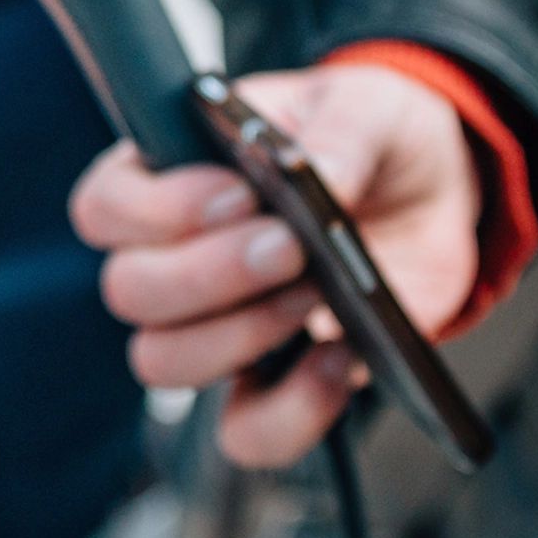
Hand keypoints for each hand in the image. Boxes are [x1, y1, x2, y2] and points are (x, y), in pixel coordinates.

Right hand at [69, 65, 478, 466]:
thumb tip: (318, 175)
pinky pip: (245, 431)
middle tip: (289, 246)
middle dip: (207, 274)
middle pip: (129, 291)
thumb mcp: (367, 106)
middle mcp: (176, 255)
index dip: (155, 211)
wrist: (432, 196)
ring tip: (314, 295)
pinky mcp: (272, 380)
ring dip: (238, 335)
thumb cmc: (370, 137)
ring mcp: (217, 325)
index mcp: (171, 174)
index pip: (105, 206)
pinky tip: (338, 360)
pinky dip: (289, 411)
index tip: (239, 193)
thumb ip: (340, 131)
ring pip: (163, 361)